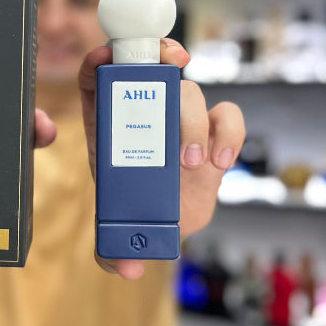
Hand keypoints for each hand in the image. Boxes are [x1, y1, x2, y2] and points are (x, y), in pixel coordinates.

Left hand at [78, 41, 244, 280]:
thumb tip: (126, 269)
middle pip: (150, 73)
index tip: (107, 57)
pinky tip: (221, 159)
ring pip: (189, 93)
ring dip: (191, 120)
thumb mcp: (116, 233)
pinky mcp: (213, 133)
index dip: (100, 60)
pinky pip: (227, 116)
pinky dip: (227, 131)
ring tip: (190, 161)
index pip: (99, 77)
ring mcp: (181, 120)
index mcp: (108, 123)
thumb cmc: (134, 215)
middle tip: (165, 85)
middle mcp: (145, 112)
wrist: (169, 223)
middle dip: (157, 66)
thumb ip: (112, 253)